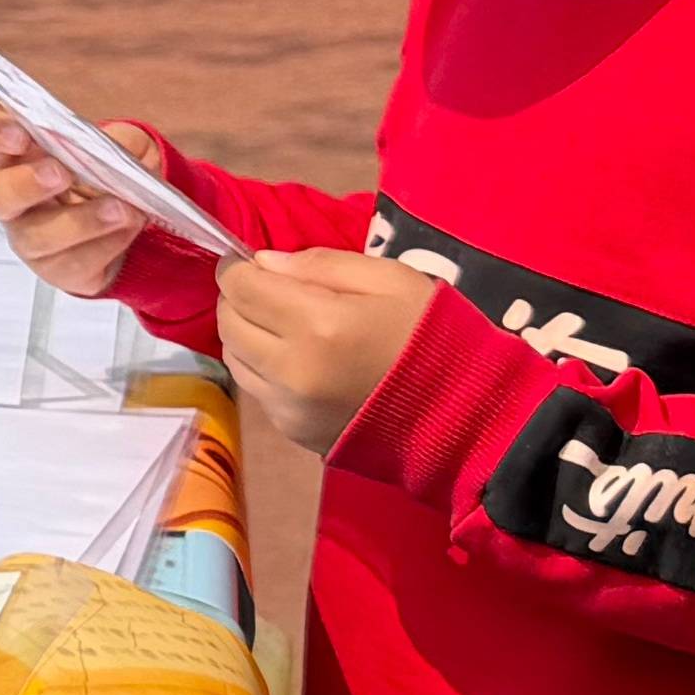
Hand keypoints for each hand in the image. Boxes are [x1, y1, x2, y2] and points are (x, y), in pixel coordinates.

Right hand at [0, 108, 166, 300]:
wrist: (128, 224)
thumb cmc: (108, 177)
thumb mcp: (122, 146)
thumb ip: (121, 140)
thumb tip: (119, 148)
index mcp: (21, 156)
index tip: (21, 136)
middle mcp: (15, 199)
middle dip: (27, 184)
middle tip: (61, 174)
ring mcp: (30, 238)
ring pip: (38, 236)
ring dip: (81, 221)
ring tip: (120, 209)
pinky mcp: (55, 269)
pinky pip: (74, 262)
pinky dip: (106, 244)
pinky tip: (126, 229)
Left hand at [213, 247, 446, 456]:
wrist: (465, 415)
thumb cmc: (432, 336)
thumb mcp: (389, 279)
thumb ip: (320, 264)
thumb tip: (264, 262)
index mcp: (317, 325)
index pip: (241, 287)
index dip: (239, 267)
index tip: (252, 262)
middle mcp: (291, 371)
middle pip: (229, 323)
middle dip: (239, 299)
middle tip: (269, 290)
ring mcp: (289, 409)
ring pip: (234, 358)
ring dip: (247, 335)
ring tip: (284, 325)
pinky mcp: (294, 432)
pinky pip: (257, 390)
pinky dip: (264, 369)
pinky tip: (301, 360)